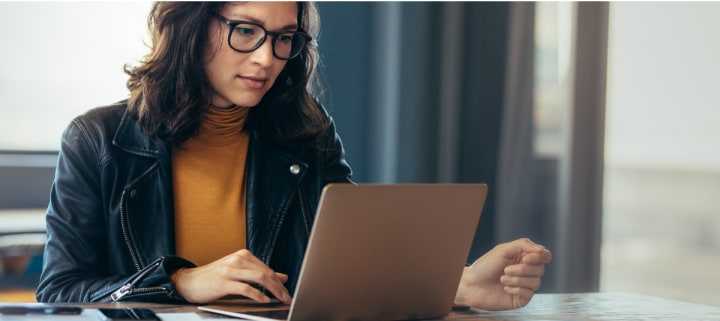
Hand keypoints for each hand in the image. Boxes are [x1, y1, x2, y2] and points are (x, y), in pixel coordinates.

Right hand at [171, 249, 291, 303]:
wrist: (189, 281)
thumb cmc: (213, 278)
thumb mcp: (238, 272)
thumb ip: (259, 273)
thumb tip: (282, 277)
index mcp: (243, 255)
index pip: (267, 268)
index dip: (279, 281)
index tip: (287, 291)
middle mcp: (238, 259)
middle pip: (266, 273)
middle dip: (279, 287)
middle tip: (287, 298)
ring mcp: (230, 270)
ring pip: (259, 278)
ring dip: (273, 290)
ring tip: (280, 299)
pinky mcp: (223, 282)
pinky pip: (245, 288)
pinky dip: (257, 295)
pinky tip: (264, 300)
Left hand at [454, 238, 551, 309]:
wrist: (472, 284)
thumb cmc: (485, 266)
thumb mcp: (503, 250)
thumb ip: (523, 245)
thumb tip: (541, 250)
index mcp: (524, 258)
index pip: (544, 256)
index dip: (539, 257)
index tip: (526, 258)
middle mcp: (527, 272)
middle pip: (540, 269)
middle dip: (522, 269)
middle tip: (506, 269)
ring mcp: (525, 286)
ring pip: (536, 282)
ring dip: (517, 280)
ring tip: (502, 278)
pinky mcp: (522, 298)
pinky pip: (528, 294)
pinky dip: (516, 289)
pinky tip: (505, 288)